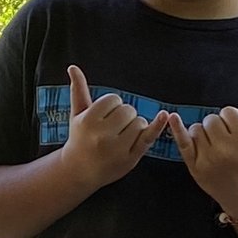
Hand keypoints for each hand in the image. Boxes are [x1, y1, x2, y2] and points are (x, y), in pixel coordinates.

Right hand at [57, 64, 161, 190]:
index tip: (105, 116)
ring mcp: (117, 149)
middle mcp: (102, 136)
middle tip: (113, 127)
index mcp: (88, 121)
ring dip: (135, 126)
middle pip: (128, 110)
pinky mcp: (130, 159)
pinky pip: (148, 138)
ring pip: (140, 123)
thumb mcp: (76, 115)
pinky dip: (158, 126)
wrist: (80, 171)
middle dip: (124, 115)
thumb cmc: (79, 138)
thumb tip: (73, 67)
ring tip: (120, 136)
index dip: (112, 105)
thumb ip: (78, 90)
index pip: (114, 100)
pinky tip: (164, 115)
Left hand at [169, 100, 237, 218]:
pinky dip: (177, 129)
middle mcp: (225, 149)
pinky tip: (173, 117)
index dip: (231, 118)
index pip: (229, 112)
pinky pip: (183, 142)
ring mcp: (208, 158)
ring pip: (197, 128)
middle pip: (212, 119)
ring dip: (203, 132)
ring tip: (214, 145)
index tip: (235, 129)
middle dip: (217, 125)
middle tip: (224, 139)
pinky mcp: (195, 166)